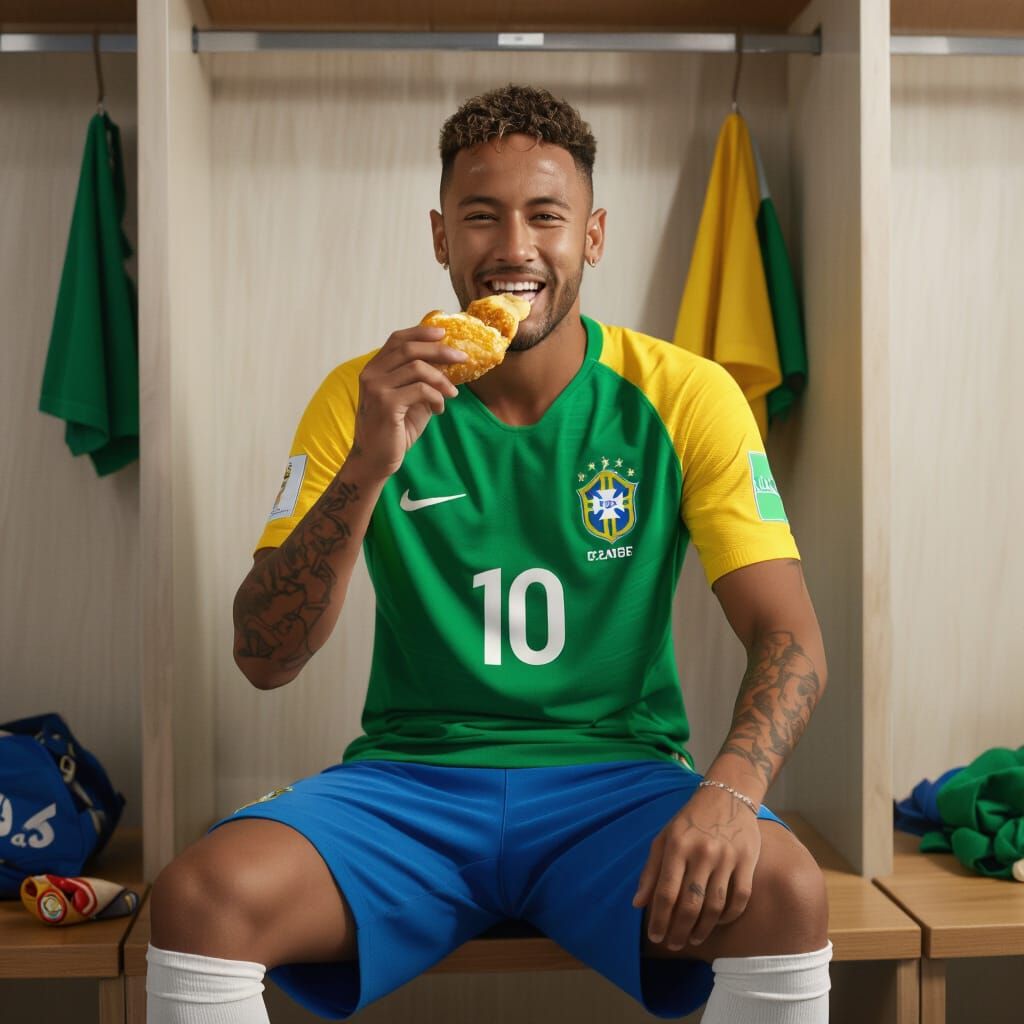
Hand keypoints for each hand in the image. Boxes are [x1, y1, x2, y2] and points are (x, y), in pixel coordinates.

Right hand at [352, 326, 467, 478]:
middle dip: (439, 350)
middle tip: (462, 357)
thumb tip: (448, 363)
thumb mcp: (410, 399)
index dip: (421, 332)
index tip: (443, 332)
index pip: (397, 340)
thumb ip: (421, 380)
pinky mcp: (386, 404)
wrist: (376, 460)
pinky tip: (439, 409)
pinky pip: (421, 390)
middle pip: (409, 349)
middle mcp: (371, 374)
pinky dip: (436, 397)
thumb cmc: (394, 430)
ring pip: (417, 368)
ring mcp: (376, 388)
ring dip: (441, 379)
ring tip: (452, 393)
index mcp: (374, 369)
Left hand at [631, 785, 761, 948]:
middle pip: (690, 903)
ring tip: (692, 939)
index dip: (659, 918)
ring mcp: (727, 858)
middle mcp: (702, 852)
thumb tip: (638, 904)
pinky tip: (718, 923)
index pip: (666, 891)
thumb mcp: (664, 837)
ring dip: (702, 928)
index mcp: (677, 845)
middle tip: (673, 944)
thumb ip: (651, 870)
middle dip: (679, 930)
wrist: (727, 796)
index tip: (655, 936)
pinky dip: (728, 916)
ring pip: (715, 905)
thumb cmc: (690, 820)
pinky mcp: (747, 861)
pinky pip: (740, 898)